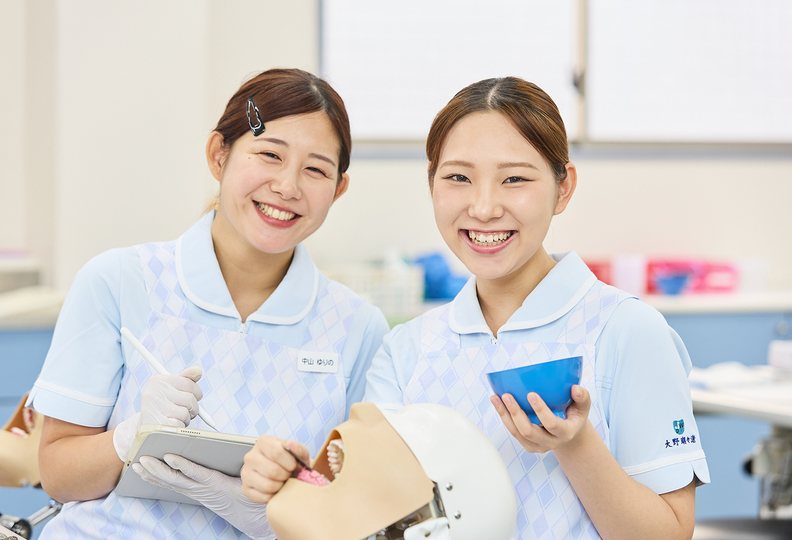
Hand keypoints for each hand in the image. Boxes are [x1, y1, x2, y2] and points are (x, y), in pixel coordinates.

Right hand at [112, 366, 203, 461]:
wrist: (146, 428)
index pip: (189, 383)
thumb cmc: (163, 406)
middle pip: (189, 399)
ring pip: (185, 413)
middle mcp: (153, 393)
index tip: (194, 396)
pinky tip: (170, 426)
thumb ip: (186, 379)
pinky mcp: (156, 425)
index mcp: (158, 381)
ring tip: (175, 418)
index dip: (197, 392)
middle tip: (186, 410)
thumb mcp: (173, 389)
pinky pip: (179, 425)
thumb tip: (198, 371)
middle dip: (193, 407)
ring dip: (186, 419)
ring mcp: (153, 409)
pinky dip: (179, 427)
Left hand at [134, 454, 275, 539]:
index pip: (197, 473)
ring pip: (171, 483)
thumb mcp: (249, 480)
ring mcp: (197, 492)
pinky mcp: (195, 493)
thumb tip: (245, 449)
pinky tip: (148, 475)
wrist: (248, 515)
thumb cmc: (249, 495)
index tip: (170, 456)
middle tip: (143, 459)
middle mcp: (203, 489)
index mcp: (217, 483)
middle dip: (158, 469)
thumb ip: (243, 466)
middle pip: (177, 479)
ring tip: (138, 465)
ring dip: (153, 475)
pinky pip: (173, 486)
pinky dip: (159, 479)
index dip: (182, 465)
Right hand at [241, 436, 308, 503]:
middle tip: (289, 474)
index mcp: (263, 443)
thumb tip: (292, 445)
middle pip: (272, 471)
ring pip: (268, 485)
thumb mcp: (298, 451)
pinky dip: (274, 495)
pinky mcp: (245, 489)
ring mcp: (246, 473)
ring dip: (281, 486)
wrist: (282, 472)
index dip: (289, 462)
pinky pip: (263, 497)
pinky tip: (276, 489)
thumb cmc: (289, 460)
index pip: (276, 452)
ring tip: (283, 481)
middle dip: (286, 475)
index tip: (294, 465)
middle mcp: (251, 456)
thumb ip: (298, 448)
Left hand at [490, 385, 591, 453]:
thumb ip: (582, 397)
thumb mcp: (583, 407)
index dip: (541, 411)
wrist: (570, 435)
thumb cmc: (575, 415)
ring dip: (504, 415)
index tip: (531, 394)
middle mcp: (551, 442)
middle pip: (529, 431)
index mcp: (565, 432)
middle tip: (507, 395)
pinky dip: (504, 418)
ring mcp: (538, 446)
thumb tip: (575, 389)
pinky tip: (498, 404)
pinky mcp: (528, 445)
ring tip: (496, 398)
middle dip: (516, 413)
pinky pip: (513, 433)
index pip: (552, 424)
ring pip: (517, 433)